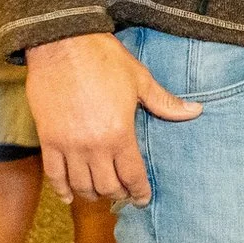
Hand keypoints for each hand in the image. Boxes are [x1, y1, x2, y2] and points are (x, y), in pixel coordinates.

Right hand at [25, 30, 201, 204]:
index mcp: (119, 133)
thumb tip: (196, 111)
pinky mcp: (48, 139)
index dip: (139, 192)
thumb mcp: (139, 80)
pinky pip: (54, 174)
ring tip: (100, 193)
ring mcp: (68, 145)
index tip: (143, 199)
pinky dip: (62, 189)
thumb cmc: (103, 59)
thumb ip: (165, 102)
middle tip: (123, 194)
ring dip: (92, 194)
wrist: (62, 43)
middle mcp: (93, 146)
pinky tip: (70, 196)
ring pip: (81, 185)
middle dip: (118, 194)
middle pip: (107, 186)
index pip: (132, 175)